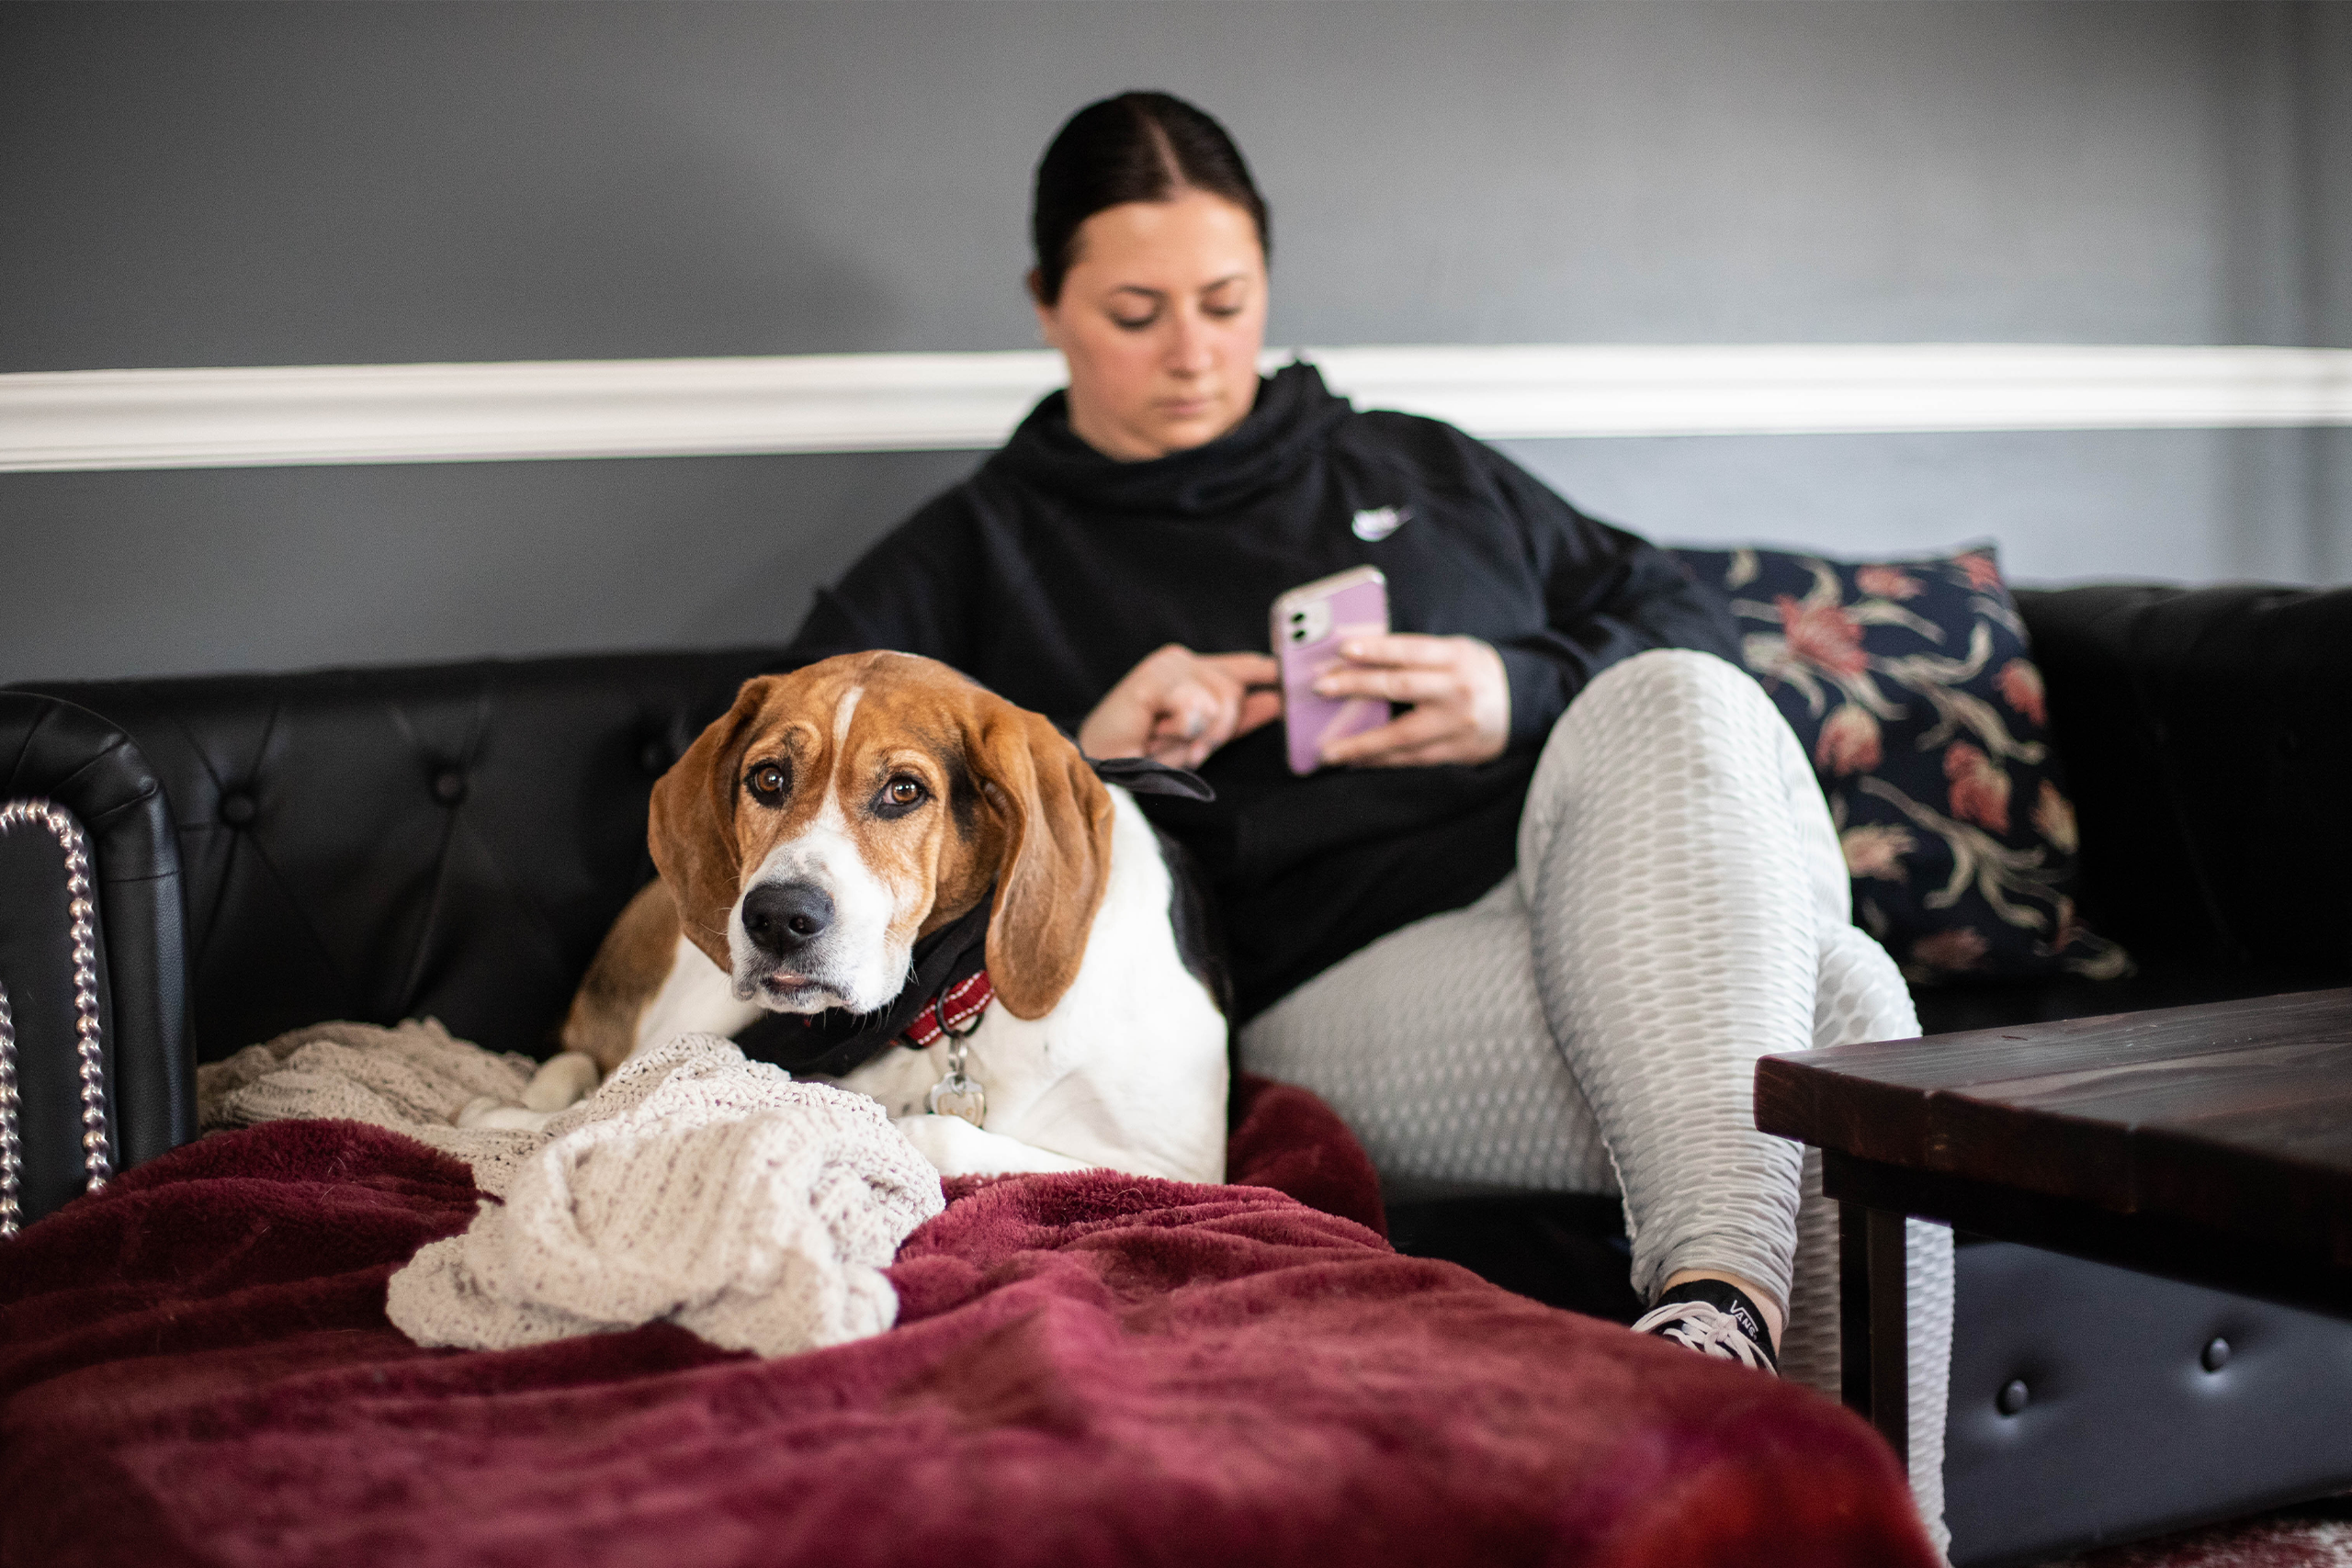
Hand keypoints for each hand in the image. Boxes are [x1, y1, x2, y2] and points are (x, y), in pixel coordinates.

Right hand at [1079, 644, 1282, 770]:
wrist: (1099, 767)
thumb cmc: (1143, 755)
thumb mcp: (1201, 738)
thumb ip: (1237, 717)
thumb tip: (1277, 700)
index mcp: (1194, 670)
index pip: (1247, 665)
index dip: (1273, 671)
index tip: (1296, 678)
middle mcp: (1181, 659)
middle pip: (1236, 693)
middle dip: (1217, 731)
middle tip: (1183, 745)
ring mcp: (1167, 664)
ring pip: (1219, 703)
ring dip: (1194, 736)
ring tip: (1163, 739)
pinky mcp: (1154, 677)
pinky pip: (1195, 709)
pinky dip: (1178, 732)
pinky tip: (1153, 732)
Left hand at [1315, 634, 1509, 767]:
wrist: (1523, 705)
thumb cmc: (1474, 672)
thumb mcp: (1455, 651)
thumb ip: (1416, 654)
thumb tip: (1359, 659)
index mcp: (1455, 656)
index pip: (1409, 649)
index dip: (1376, 649)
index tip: (1343, 650)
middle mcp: (1456, 689)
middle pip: (1399, 686)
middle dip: (1356, 687)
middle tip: (1320, 688)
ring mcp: (1456, 724)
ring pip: (1402, 735)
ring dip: (1361, 744)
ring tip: (1328, 750)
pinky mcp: (1456, 751)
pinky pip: (1412, 759)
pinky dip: (1381, 761)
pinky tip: (1356, 761)